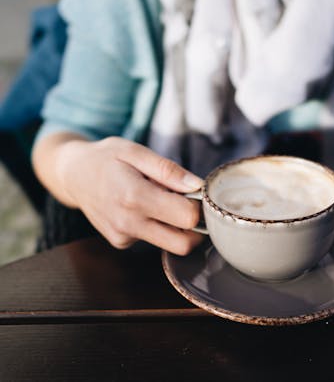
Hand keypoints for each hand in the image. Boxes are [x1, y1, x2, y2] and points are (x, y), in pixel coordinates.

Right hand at [57, 137, 204, 254]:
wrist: (72, 175)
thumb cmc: (106, 158)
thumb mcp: (136, 152)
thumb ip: (168, 170)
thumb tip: (197, 186)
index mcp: (135, 196)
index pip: (187, 217)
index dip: (199, 206)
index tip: (196, 193)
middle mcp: (128, 223)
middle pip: (183, 244)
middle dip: (195, 227)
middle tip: (189, 204)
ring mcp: (123, 236)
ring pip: (169, 245)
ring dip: (175, 226)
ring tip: (159, 199)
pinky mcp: (120, 242)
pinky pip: (152, 240)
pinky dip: (156, 225)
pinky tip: (142, 207)